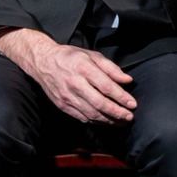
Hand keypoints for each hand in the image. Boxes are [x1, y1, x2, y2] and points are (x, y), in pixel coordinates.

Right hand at [0, 28, 136, 123]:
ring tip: (121, 122)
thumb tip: (127, 80)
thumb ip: (111, 68)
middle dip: (117, 112)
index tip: (133, 104)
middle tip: (129, 117)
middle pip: (99, 103)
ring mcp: (67, 96)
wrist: (43, 62)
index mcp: (83, 68)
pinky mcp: (62, 105)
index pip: (106, 86)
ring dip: (108, 120)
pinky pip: (82, 117)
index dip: (121, 97)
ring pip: (91, 113)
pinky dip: (96, 121)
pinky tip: (106, 121)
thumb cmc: (70, 57)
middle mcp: (75, 84)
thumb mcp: (92, 55)